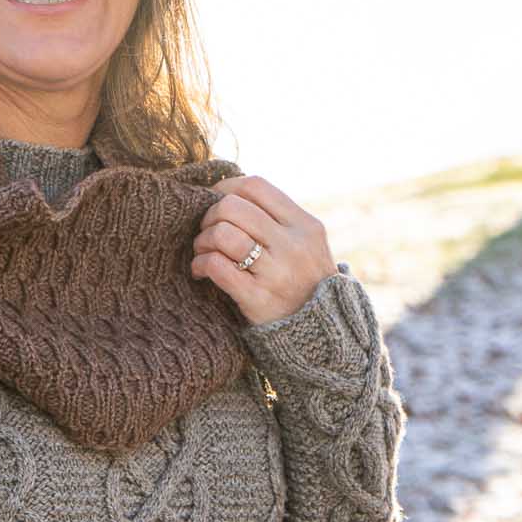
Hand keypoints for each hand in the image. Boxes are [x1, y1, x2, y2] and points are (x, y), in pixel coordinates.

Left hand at [190, 176, 340, 328]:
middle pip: (232, 207)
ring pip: (222, 234)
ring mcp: (276, 272)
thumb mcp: (307, 245)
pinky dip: (200, 265)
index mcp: (305, 225)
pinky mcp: (257, 298)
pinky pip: (216, 266)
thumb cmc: (304, 283)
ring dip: (202, 241)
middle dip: (209, 216)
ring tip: (203, 252)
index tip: (214, 201)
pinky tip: (201, 271)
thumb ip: (278, 220)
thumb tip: (228, 193)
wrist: (321, 334)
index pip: (256, 186)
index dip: (226, 188)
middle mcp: (293, 245)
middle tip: (207, 232)